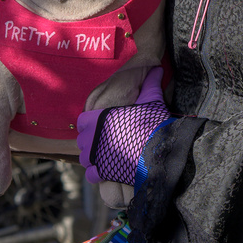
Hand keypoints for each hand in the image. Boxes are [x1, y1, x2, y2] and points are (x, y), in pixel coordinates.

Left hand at [76, 66, 169, 185]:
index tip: (97, 128)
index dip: (89, 125)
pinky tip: (106, 170)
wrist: (160, 151)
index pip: (83, 121)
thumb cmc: (155, 124)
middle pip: (82, 140)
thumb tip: (157, 68)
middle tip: (103, 144)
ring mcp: (96, 155)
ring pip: (85, 158)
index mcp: (101, 117)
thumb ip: (151, 84)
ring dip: (93, 158)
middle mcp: (94, 136)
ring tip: (104, 157)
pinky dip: (97, 173)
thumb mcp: (153, 100)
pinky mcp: (102, 172)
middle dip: (91, 143)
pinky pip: (91, 173)